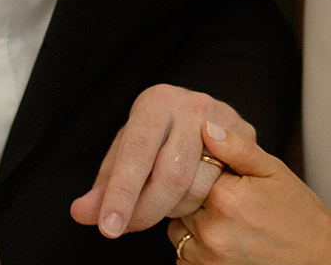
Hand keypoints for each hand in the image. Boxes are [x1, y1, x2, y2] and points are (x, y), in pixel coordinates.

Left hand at [71, 84, 252, 237]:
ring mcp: (225, 120)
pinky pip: (223, 188)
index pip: (137, 153)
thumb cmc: (154, 136)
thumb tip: (82, 213)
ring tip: (162, 203)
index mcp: (156, 101)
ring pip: (200, 187)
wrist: (199, 113)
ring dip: (175, 210)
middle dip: (147, 210)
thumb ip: (104, 185)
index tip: (108, 228)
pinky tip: (187, 202)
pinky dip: (200, 205)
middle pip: (172, 175)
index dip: (122, 194)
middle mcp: (193, 105)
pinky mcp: (247, 137)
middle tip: (129, 227)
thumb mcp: (124, 154)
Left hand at [166, 122, 330, 263]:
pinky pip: (182, 253)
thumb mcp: (273, 170)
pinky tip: (222, 237)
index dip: (209, 169)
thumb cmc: (297, 212)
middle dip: (200, 194)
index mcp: (227, 197)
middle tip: (231, 198)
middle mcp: (213, 229)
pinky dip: (195, 244)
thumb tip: (207, 129)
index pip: (193, 169)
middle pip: (182, 199)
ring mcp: (208, 256)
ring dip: (193, 220)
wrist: (315, 254)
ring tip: (227, 218)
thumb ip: (237, 148)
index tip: (226, 174)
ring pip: (177, 226)